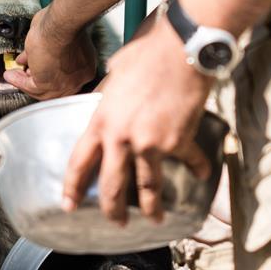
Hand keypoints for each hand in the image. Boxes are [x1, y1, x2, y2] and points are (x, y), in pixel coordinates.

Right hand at [3, 8, 97, 99]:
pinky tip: (11, 75)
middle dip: (36, 79)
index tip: (37, 67)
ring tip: (13, 75)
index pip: (65, 75)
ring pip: (41, 90)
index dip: (48, 71)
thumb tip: (32, 53)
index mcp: (84, 65)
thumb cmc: (64, 23)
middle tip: (24, 74)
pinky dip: (18, 81)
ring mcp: (64, 84)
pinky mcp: (49, 85)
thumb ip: (45, 48)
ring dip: (24, 82)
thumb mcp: (54, 35)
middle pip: (54, 86)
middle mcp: (78, 78)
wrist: (61, 25)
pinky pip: (30, 87)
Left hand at [62, 17, 212, 224]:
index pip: (79, 162)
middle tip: (116, 221)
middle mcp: (121, 137)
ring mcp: (150, 142)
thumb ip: (108, 96)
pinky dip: (196, 168)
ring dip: (151, 206)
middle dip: (113, 209)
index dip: (72, 187)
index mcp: (101, 121)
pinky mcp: (178, 141)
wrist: (182, 48)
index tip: (69, 204)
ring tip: (154, 218)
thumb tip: (107, 101)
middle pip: (112, 185)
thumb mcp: (115, 74)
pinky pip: (188, 161)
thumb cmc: (147, 53)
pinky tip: (201, 174)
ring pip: (148, 186)